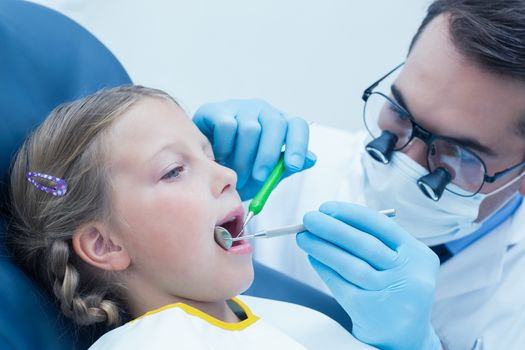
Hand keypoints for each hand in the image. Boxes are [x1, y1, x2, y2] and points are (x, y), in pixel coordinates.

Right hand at [193, 99, 315, 199]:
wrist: (204, 170)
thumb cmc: (237, 170)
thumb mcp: (265, 175)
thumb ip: (284, 168)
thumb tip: (311, 159)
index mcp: (280, 126)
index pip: (297, 126)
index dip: (298, 144)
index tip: (293, 165)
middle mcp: (263, 112)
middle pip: (275, 124)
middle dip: (268, 156)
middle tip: (259, 178)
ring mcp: (240, 108)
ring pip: (250, 129)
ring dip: (243, 158)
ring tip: (236, 174)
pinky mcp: (217, 110)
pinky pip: (227, 126)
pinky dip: (224, 148)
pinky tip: (220, 158)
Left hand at [297, 202, 440, 349]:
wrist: (405, 336)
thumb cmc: (395, 288)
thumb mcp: (398, 263)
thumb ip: (373, 240)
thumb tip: (329, 218)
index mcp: (419, 256)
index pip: (382, 226)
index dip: (351, 214)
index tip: (326, 207)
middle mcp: (409, 275)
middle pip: (364, 244)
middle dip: (332, 228)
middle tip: (308, 219)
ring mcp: (391, 295)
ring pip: (350, 264)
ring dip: (322, 247)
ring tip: (303, 237)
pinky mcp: (370, 311)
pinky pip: (341, 284)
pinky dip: (324, 268)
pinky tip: (313, 257)